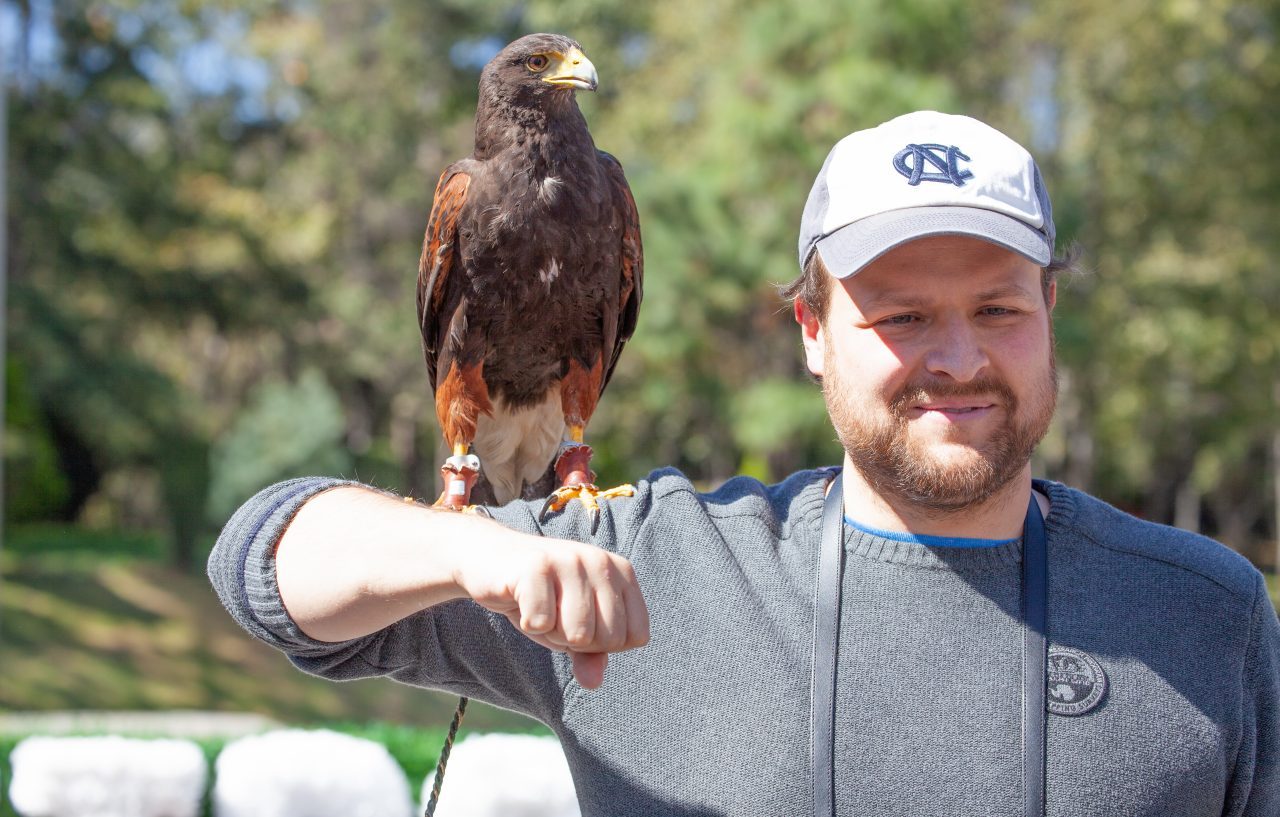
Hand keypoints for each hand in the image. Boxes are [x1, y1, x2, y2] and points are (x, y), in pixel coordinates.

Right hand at [455, 535, 649, 688]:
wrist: (489, 560)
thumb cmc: (539, 597)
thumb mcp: (571, 628)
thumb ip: (591, 655)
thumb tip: (594, 682)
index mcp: (621, 573)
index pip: (637, 635)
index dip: (605, 645)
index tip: (581, 624)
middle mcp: (601, 562)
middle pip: (608, 638)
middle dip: (576, 641)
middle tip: (554, 615)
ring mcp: (570, 560)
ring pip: (578, 633)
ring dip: (551, 632)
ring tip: (539, 607)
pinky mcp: (536, 566)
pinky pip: (542, 623)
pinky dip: (528, 621)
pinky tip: (520, 599)